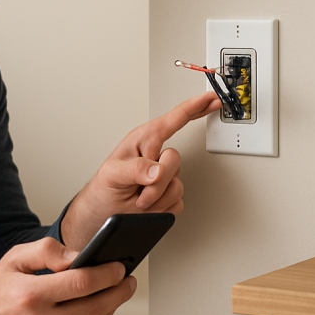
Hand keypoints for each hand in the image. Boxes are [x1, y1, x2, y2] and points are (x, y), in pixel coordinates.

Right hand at [0, 237, 133, 314]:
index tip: (120, 266)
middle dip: (118, 291)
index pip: (82, 282)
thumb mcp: (13, 259)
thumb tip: (80, 256)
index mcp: (30, 294)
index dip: (107, 274)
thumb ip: (47, 250)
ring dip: (109, 308)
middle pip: (94, 306)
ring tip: (117, 292)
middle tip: (129, 280)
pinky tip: (96, 309)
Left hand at [61, 91, 221, 250]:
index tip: (212, 98)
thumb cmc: (103, 190)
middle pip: (176, 160)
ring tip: (138, 200)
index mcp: (144, 141)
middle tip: (139, 191)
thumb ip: (134, 169)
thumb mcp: (111, 175)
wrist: (104, 216)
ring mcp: (165, 176)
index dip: (195, 108)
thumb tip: (157, 170)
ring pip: (177, 185)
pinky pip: (178, 201)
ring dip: (156, 198)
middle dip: (156, 181)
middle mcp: (157, 156)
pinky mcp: (170, 195)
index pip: (174, 120)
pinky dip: (162, 208)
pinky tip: (148, 206)